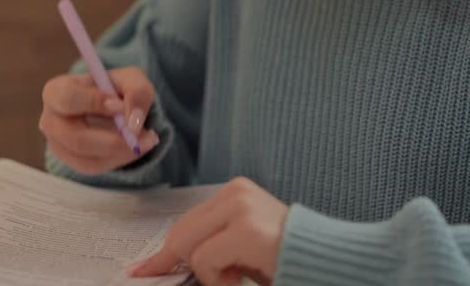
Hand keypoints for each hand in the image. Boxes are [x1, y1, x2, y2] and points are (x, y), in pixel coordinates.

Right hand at [39, 66, 159, 173]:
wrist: (113, 106)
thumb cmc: (115, 88)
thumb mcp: (132, 79)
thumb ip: (137, 92)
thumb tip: (133, 121)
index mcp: (56, 91)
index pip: (67, 98)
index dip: (94, 102)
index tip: (120, 105)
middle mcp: (50, 120)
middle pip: (75, 138)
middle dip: (113, 140)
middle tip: (145, 134)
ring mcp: (58, 145)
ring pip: (87, 159)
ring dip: (122, 152)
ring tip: (147, 139)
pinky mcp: (71, 162)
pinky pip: (95, 167)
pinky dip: (119, 159)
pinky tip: (135, 147)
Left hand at [129, 177, 288, 285]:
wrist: (327, 261)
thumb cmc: (284, 258)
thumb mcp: (241, 246)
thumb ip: (212, 243)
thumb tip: (170, 261)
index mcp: (234, 192)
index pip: (187, 222)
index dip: (164, 252)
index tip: (142, 270)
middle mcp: (236, 192)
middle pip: (181, 233)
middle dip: (175, 264)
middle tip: (189, 280)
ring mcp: (240, 208)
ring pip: (189, 248)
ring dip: (209, 275)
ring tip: (237, 277)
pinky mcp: (246, 229)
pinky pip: (205, 260)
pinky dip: (217, 279)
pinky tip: (240, 278)